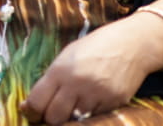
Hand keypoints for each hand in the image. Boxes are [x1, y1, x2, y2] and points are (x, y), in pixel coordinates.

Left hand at [20, 17, 160, 124]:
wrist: (131, 44)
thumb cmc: (94, 47)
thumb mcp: (66, 56)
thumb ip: (50, 79)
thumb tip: (32, 104)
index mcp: (60, 70)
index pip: (37, 101)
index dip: (31, 111)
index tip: (30, 112)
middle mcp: (77, 84)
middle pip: (54, 118)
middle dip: (49, 118)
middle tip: (50, 113)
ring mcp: (97, 95)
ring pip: (75, 121)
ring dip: (70, 117)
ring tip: (72, 105)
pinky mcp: (114, 103)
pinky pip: (95, 117)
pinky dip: (89, 113)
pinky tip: (91, 100)